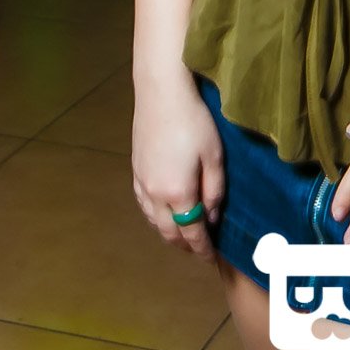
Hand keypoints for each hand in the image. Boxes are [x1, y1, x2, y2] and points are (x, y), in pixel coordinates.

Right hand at [131, 77, 224, 261]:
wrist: (161, 93)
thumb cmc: (194, 120)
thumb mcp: (214, 156)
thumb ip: (214, 190)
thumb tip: (212, 217)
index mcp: (178, 193)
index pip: (191, 231)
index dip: (201, 247)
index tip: (210, 257)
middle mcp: (155, 194)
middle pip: (168, 231)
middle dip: (184, 244)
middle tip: (197, 249)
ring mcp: (141, 182)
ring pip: (152, 220)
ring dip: (167, 231)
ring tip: (181, 233)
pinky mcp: (135, 169)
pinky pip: (143, 204)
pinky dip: (154, 215)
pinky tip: (161, 211)